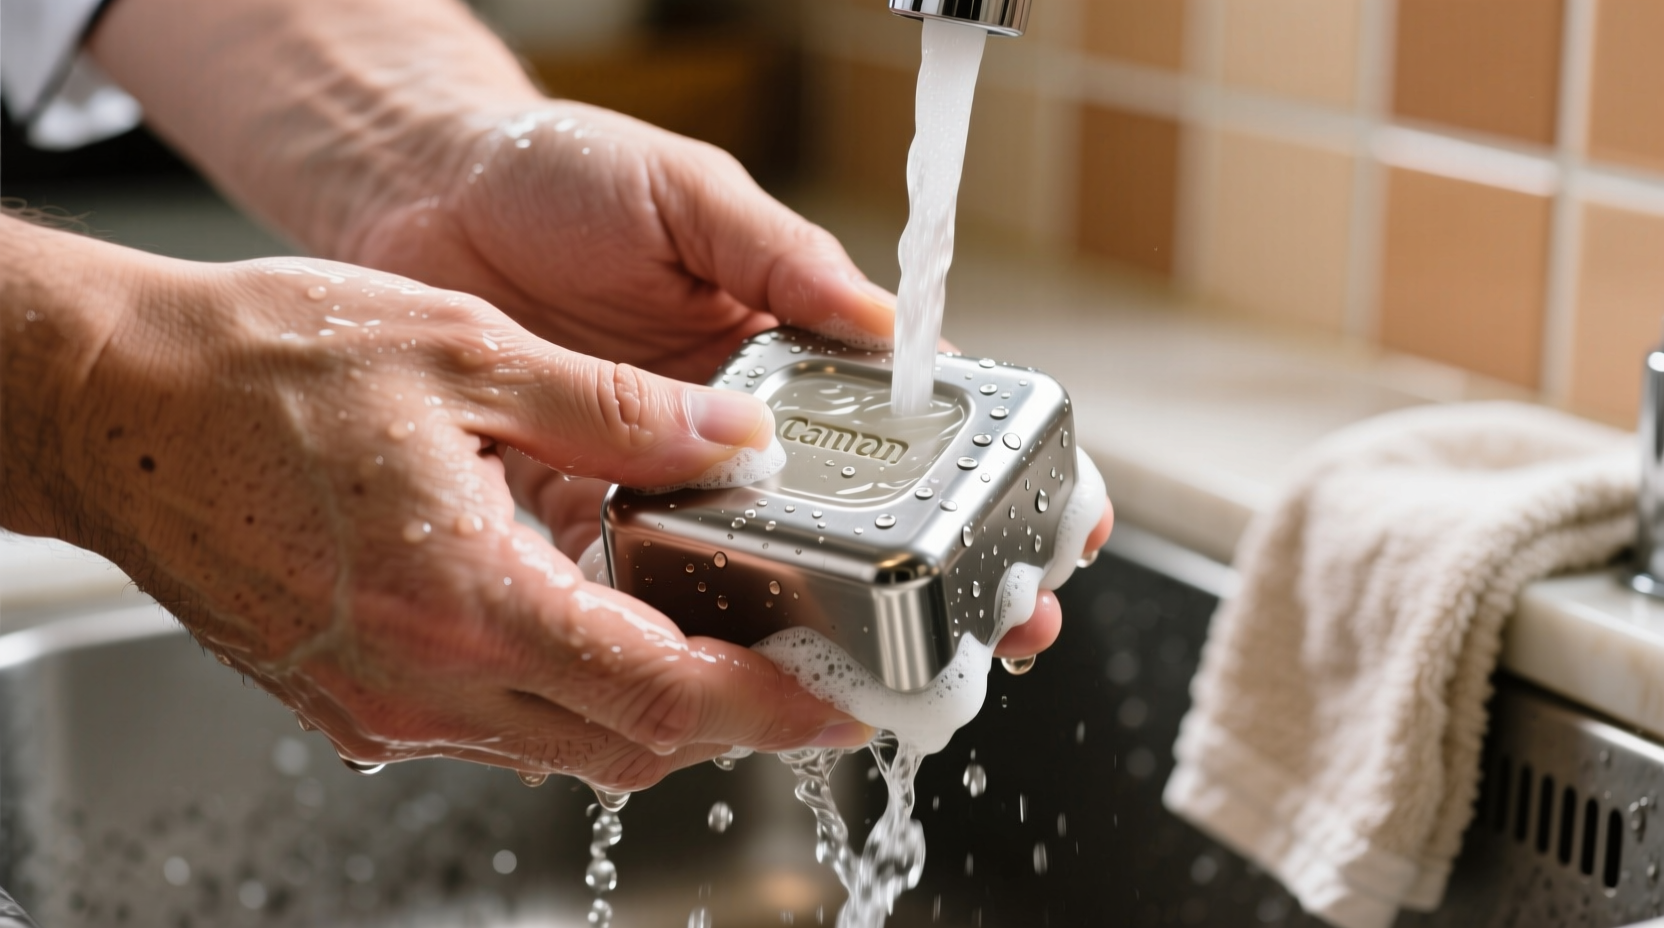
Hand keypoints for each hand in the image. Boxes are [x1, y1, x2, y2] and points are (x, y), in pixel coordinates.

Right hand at [33, 236, 873, 789]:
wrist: (114, 405)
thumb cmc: (262, 366)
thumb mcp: (466, 355)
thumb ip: (620, 411)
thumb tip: (731, 444)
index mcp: (467, 599)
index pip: (662, 696)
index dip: (768, 708)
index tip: (835, 704)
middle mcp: (425, 682)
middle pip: (625, 745)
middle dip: (728, 720)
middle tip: (794, 671)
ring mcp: (381, 708)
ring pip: (561, 749)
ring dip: (649, 710)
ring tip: (709, 644)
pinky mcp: (350, 704)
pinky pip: (490, 730)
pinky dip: (563, 698)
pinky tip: (589, 628)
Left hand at [344, 102, 1113, 652]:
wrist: (420, 197)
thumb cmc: (561, 177)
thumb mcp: (688, 195)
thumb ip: (780, 258)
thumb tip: (884, 326)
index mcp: (785, 348)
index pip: (912, 417)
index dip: (991, 471)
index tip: (1060, 517)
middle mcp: (741, 428)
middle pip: (862, 517)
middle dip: (946, 579)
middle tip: (1011, 625)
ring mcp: (670, 482)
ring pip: (771, 572)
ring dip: (835, 628)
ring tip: (901, 673)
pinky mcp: (588, 520)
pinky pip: (650, 587)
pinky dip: (693, 633)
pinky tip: (742, 673)